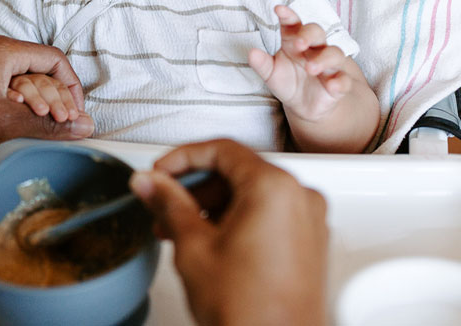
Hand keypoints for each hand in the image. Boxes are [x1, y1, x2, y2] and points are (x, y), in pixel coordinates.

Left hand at [0, 36, 92, 157]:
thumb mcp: (4, 121)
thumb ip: (47, 125)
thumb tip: (79, 126)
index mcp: (4, 51)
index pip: (55, 60)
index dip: (72, 87)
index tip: (77, 112)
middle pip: (40, 72)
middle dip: (56, 99)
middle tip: (62, 125)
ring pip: (21, 84)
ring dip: (35, 106)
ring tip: (38, 127)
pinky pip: (2, 92)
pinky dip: (15, 108)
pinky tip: (11, 126)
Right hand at [129, 140, 328, 325]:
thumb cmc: (248, 311)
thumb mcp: (193, 247)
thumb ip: (168, 204)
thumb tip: (151, 183)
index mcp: (274, 188)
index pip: (221, 150)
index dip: (181, 158)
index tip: (160, 172)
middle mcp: (300, 198)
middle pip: (237, 171)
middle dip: (195, 187)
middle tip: (163, 200)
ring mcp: (309, 222)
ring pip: (252, 195)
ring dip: (212, 206)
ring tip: (178, 229)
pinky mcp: (309, 245)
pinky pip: (268, 216)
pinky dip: (236, 221)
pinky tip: (207, 241)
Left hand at [247, 5, 355, 121]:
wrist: (303, 105)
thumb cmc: (287, 81)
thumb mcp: (271, 74)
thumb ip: (262, 64)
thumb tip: (252, 53)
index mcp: (294, 41)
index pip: (293, 24)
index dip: (288, 16)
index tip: (278, 9)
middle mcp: (314, 48)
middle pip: (317, 32)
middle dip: (309, 35)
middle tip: (299, 43)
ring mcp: (329, 65)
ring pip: (334, 54)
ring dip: (324, 59)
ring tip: (311, 68)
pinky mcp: (338, 83)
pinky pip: (344, 80)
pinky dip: (340, 82)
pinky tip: (333, 86)